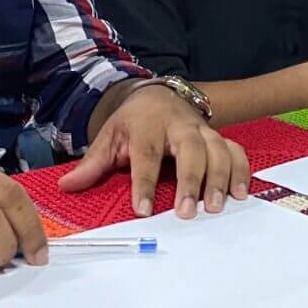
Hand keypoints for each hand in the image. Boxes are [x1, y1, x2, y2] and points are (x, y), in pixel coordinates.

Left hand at [59, 83, 248, 219]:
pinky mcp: (218, 136)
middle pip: (191, 150)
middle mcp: (180, 125)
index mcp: (147, 125)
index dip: (144, 183)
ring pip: (218, 150)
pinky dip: (241, 171)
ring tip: (215, 207)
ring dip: (220, 179)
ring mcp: (203, 130)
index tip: (143, 209)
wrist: (159, 96)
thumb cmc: (133, 123)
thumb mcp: (110, 137)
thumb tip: (66, 186)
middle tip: (186, 212)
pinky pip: (236, 151)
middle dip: (191, 181)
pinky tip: (240, 195)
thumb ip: (92, 164)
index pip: (146, 155)